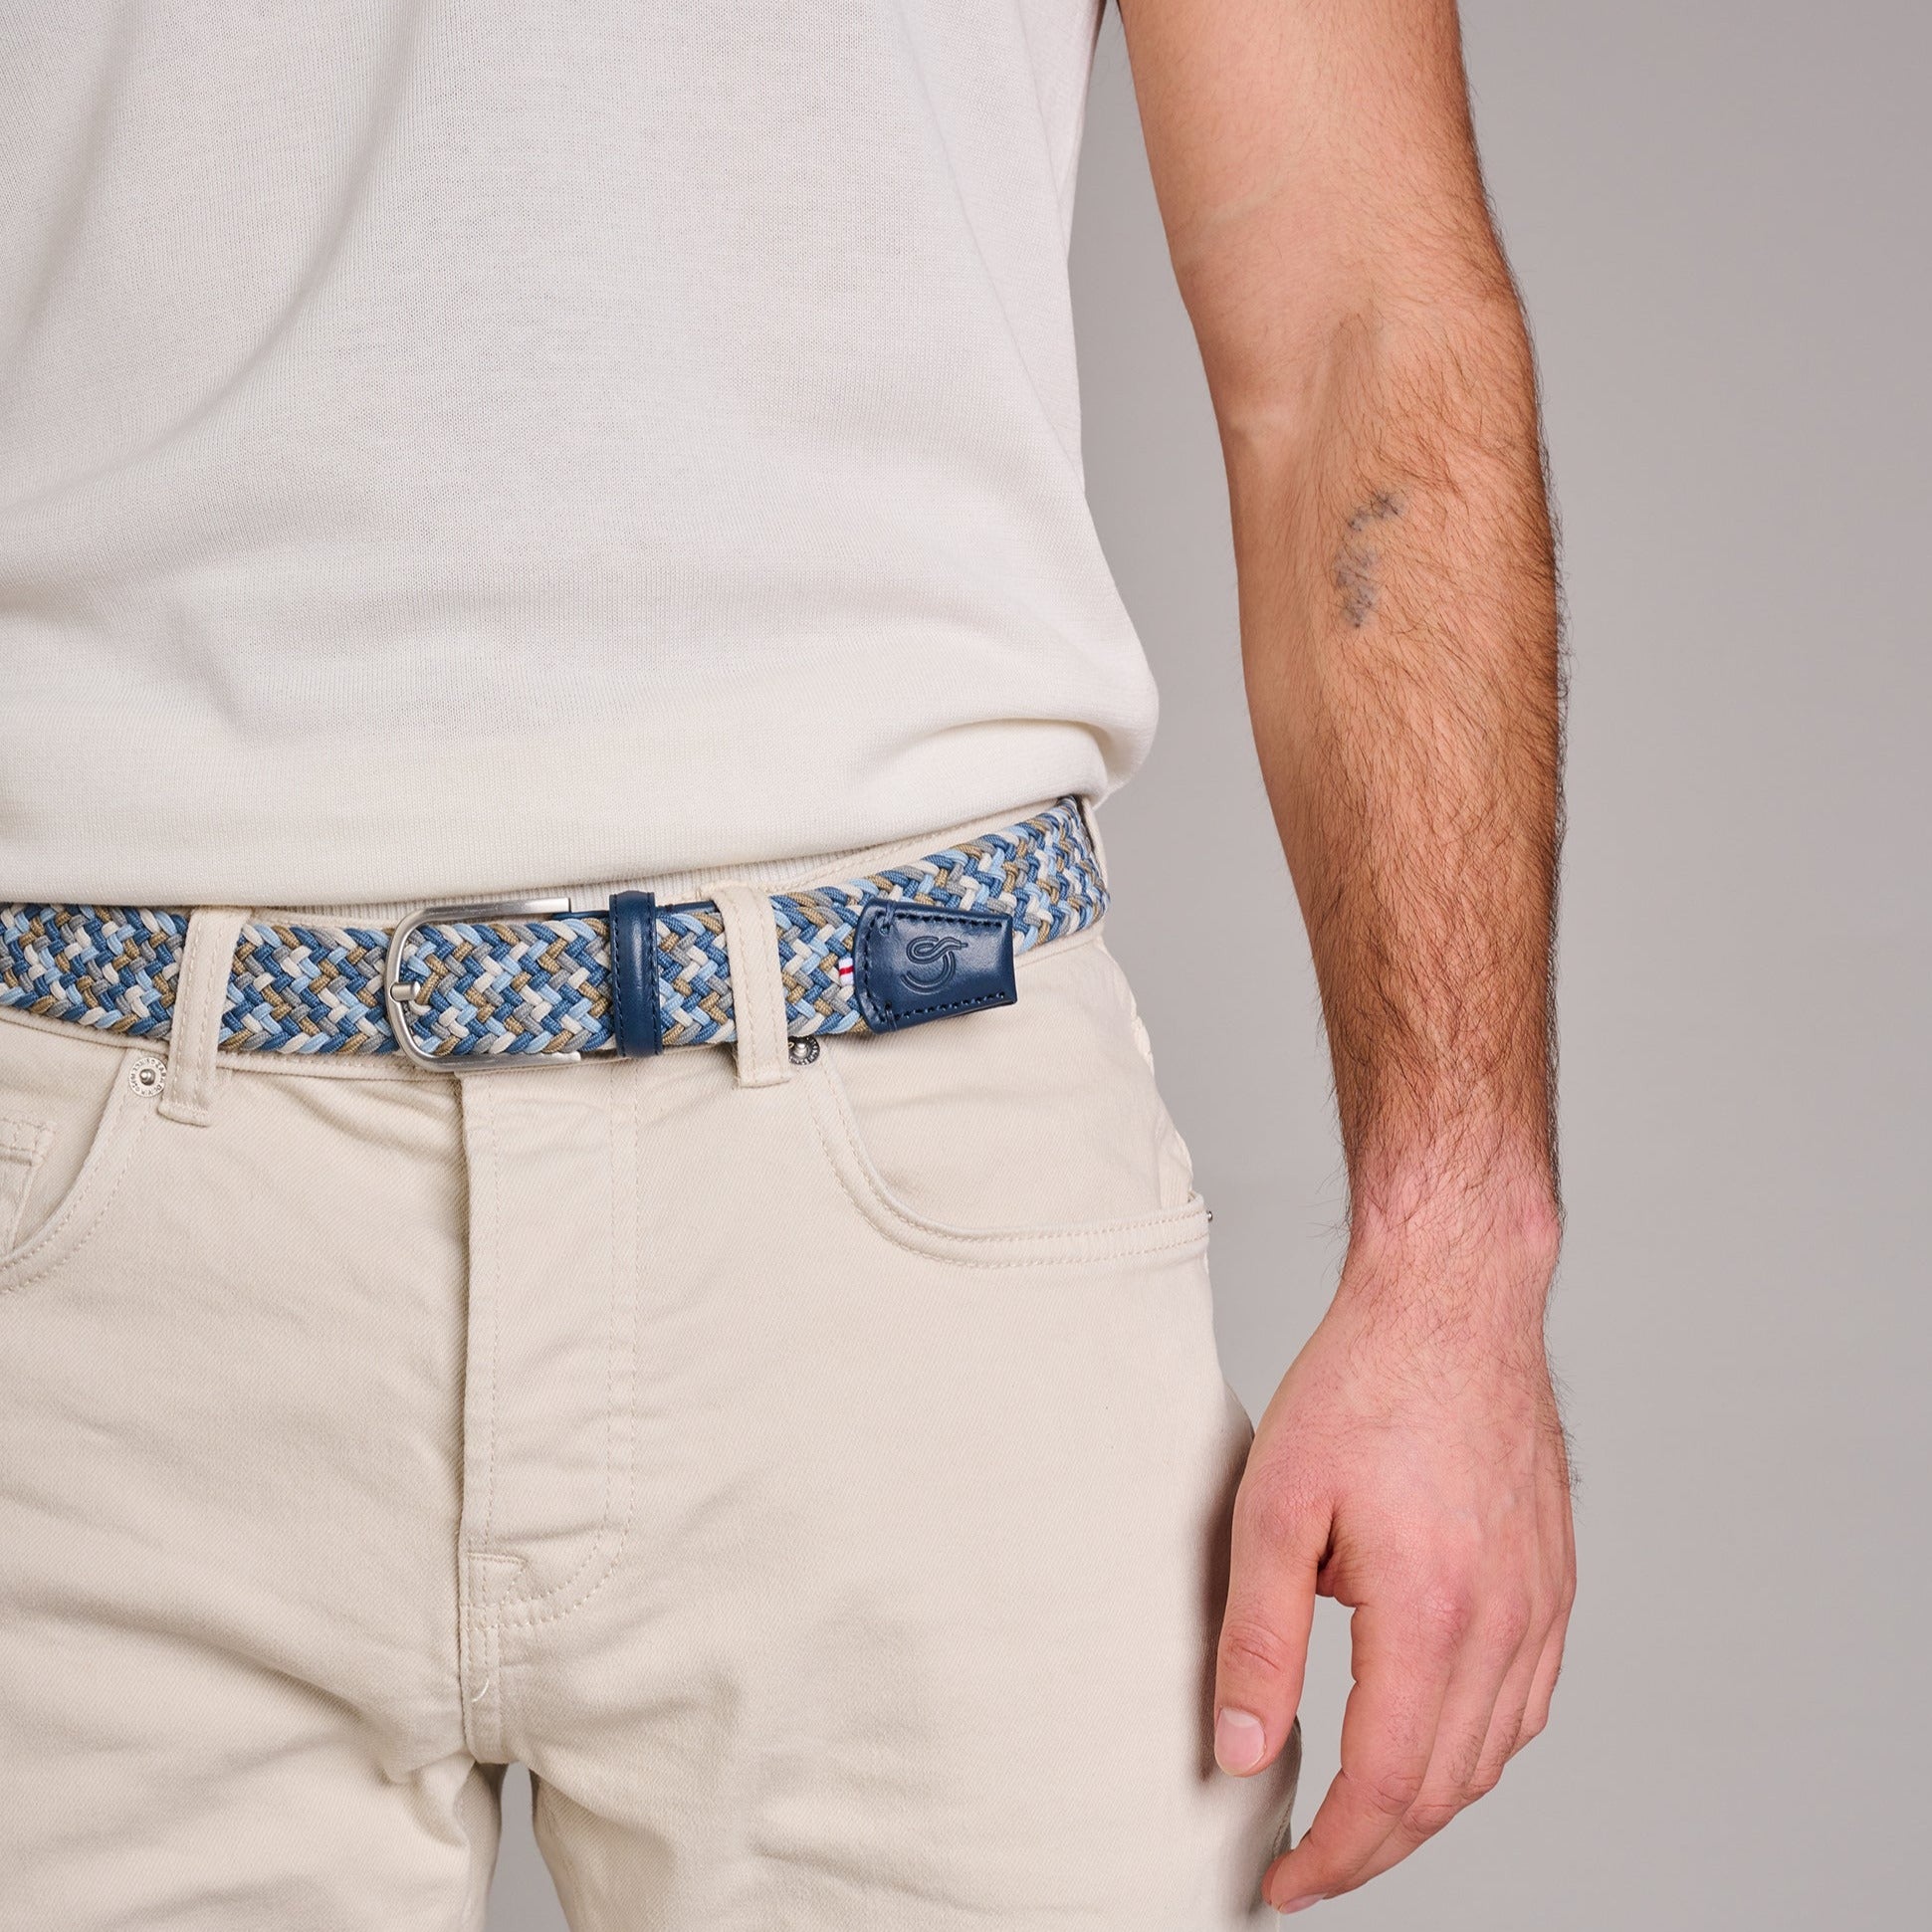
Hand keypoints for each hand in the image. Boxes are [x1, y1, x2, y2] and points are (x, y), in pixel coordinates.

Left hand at [1212, 1217, 1574, 1913]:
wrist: (1452, 1303)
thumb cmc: (1362, 1384)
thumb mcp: (1274, 1505)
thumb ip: (1258, 1639)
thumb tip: (1242, 1752)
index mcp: (1433, 1614)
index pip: (1386, 1788)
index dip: (1331, 1856)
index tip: (1279, 1882)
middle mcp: (1505, 1625)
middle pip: (1445, 1791)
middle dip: (1372, 1848)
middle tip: (1306, 1864)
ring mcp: (1543, 1605)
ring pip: (1492, 1758)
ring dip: (1424, 1806)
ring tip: (1354, 1817)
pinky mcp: (1555, 1582)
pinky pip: (1526, 1706)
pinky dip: (1476, 1751)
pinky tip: (1431, 1742)